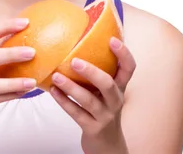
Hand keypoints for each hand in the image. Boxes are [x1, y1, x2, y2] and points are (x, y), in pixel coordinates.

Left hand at [49, 37, 135, 153]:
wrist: (107, 145)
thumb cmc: (102, 109)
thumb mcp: (105, 92)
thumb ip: (97, 72)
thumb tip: (75, 42)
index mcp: (120, 87)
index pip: (129, 68)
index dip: (123, 54)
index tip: (111, 39)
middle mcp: (116, 100)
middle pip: (108, 84)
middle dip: (91, 71)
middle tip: (73, 60)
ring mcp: (105, 116)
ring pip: (89, 100)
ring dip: (71, 87)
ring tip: (56, 76)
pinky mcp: (93, 128)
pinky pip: (77, 113)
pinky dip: (63, 101)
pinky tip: (52, 91)